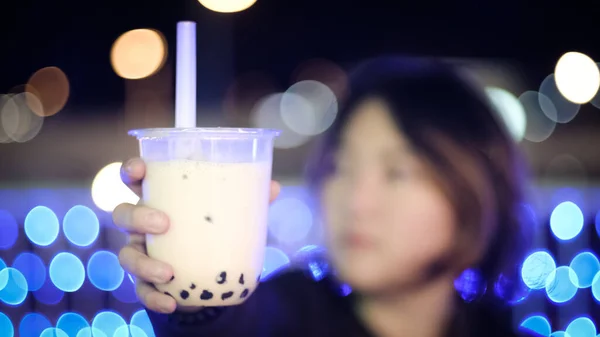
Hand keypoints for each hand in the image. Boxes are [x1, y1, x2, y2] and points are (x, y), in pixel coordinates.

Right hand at [112, 158, 280, 313]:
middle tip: (164, 223)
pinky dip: (153, 298)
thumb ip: (248, 199)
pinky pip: (142, 291)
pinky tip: (170, 302)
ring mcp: (143, 253)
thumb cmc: (214, 230)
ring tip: (169, 273)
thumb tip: (273, 187)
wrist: (212, 275)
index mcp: (160, 198)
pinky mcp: (148, 282)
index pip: (136, 179)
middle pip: (124, 214)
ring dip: (143, 264)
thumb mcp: (231, 213)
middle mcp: (143, 224)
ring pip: (127, 255)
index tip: (139, 170)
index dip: (132, 171)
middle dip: (137, 217)